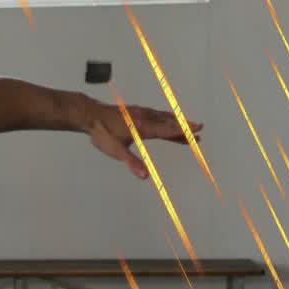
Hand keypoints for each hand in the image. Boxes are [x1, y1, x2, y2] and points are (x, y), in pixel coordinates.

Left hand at [85, 103, 202, 180]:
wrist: (89, 114)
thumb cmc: (102, 133)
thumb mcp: (116, 151)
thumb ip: (131, 162)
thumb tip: (145, 176)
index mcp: (143, 127)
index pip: (168, 129)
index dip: (183, 131)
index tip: (198, 129)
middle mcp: (145, 118)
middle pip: (169, 122)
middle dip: (184, 126)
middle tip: (199, 129)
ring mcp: (140, 113)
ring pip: (163, 117)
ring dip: (176, 123)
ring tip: (188, 128)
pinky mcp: (135, 112)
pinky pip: (155, 115)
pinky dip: (165, 119)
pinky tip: (166, 121)